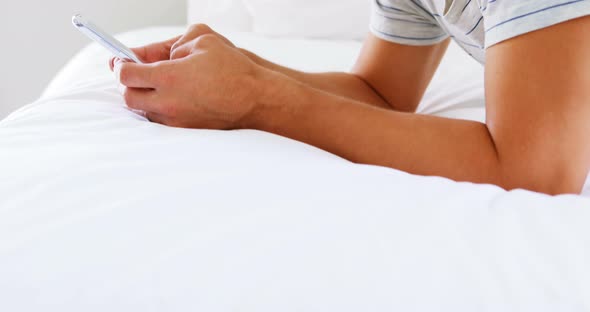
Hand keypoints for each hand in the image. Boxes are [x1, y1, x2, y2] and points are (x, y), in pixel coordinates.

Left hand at [112, 32, 264, 129]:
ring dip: (145, 99)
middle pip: (128, 97)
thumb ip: (173, 46)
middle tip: (138, 75)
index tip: (122, 62)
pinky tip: (174, 100)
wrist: (256, 100)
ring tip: (159, 88)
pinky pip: (162, 122)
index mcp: (168, 77)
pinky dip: (160, 111)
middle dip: (129, 85)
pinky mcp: (186, 131)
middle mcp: (168, 102)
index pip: (125, 74)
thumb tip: (159, 57)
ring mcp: (176, 120)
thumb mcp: (202, 41)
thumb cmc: (232, 68)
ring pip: (144, 112)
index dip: (120, 65)